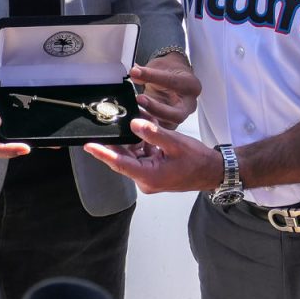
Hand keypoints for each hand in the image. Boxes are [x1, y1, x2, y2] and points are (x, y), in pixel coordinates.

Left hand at [84, 118, 222, 193]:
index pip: (119, 163)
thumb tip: (134, 123)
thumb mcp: (176, 143)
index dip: (103, 153)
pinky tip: (144, 128)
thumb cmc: (196, 160)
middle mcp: (145, 180)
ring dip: (132, 139)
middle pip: (124, 158)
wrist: (211, 172)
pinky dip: (141, 143)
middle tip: (109, 121)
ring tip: (132, 118)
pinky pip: (141, 156)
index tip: (88, 145)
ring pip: (132, 155)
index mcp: (149, 176)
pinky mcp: (152, 173)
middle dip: (118, 139)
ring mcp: (148, 177)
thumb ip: (153, 134)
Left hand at [132, 53, 199, 128]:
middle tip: (139, 99)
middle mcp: (189, 103)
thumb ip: (148, 72)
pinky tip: (136, 121)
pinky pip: (161, 130)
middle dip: (156, 108)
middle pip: (177, 113)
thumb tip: (135, 74)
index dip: (152, 77)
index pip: (173, 82)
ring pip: (168, 125)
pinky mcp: (171, 124)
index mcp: (191, 85)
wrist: (173, 77)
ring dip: (150, 120)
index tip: (135, 73)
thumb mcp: (159, 66)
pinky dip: (148, 126)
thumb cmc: (169, 71)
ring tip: (134, 112)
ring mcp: (181, 115)